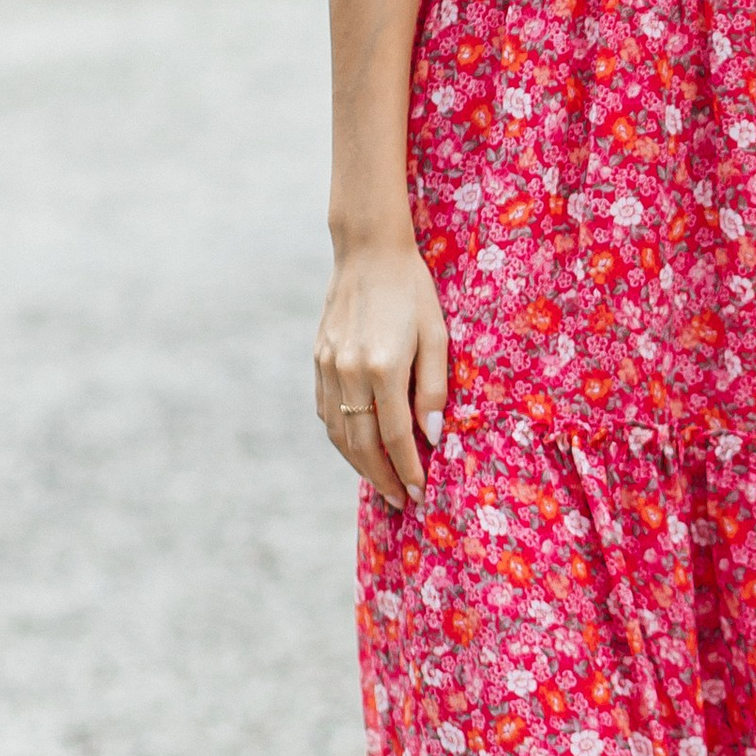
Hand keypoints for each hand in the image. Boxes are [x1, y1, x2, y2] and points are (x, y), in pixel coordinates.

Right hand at [315, 236, 449, 507]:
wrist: (368, 253)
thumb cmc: (413, 292)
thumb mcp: (437, 336)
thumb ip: (434, 388)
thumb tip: (432, 436)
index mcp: (384, 367)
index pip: (396, 436)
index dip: (409, 468)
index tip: (420, 492)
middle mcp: (350, 372)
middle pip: (363, 443)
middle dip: (382, 477)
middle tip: (400, 501)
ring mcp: (328, 368)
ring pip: (339, 432)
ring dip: (359, 464)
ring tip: (381, 482)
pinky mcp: (318, 361)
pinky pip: (326, 412)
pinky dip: (341, 437)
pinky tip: (358, 448)